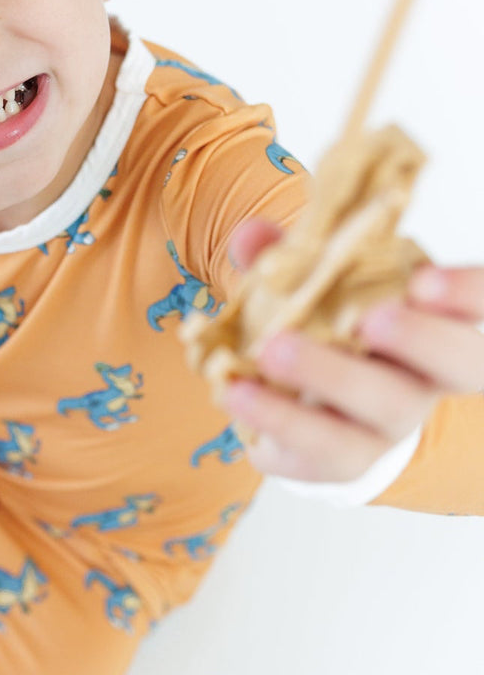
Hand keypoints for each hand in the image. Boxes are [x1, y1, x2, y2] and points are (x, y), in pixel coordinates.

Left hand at [221, 218, 483, 481]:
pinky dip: (276, 419)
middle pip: (459, 365)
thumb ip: (286, 254)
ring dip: (330, 377)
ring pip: (385, 410)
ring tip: (272, 351)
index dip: (465, 293)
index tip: (424, 280)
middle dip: (420, 340)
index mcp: (433, 318)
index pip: (478, 303)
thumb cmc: (321, 324)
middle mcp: (427, 375)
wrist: (302, 402)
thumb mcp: (308, 281)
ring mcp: (391, 425)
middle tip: (371, 320)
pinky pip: (322, 449)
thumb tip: (252, 236)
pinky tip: (237, 393)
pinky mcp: (345, 461)